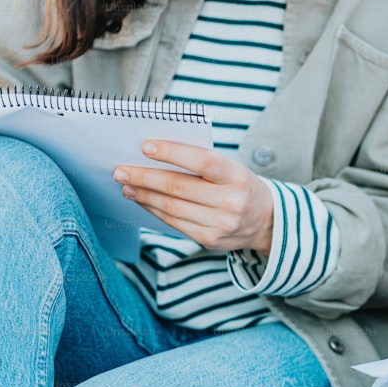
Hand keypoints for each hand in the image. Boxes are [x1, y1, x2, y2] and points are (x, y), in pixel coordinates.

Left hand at [115, 141, 273, 252]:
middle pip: (179, 187)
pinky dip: (155, 209)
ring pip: (172, 207)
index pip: (202, 161)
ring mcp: (220, 224)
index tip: (145, 146)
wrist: (266, 221)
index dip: (172, 153)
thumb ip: (201, 162)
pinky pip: (174, 223)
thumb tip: (153, 155)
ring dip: (144, 195)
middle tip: (121, 170)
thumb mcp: (232, 169)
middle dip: (144, 177)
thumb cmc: (240, 186)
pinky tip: (143, 200)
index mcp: (238, 177)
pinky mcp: (209, 239)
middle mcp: (231, 202)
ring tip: (126, 185)